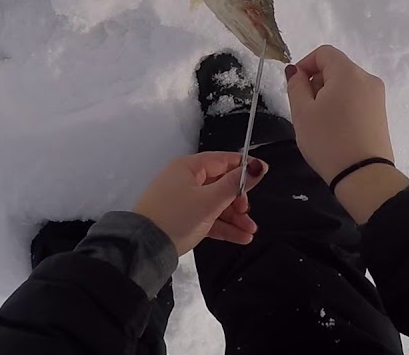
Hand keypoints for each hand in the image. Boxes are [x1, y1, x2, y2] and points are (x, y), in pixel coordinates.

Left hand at [132, 152, 267, 255]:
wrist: (144, 248)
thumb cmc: (177, 217)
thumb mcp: (209, 201)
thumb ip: (235, 184)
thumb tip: (259, 166)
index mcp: (189, 167)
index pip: (223, 160)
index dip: (244, 167)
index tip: (264, 174)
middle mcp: (186, 180)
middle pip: (221, 184)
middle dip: (239, 199)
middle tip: (247, 213)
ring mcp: (183, 201)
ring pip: (216, 204)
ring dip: (234, 217)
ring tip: (251, 232)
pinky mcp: (183, 219)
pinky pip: (208, 218)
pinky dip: (223, 226)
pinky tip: (241, 238)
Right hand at [285, 45, 394, 184]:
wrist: (363, 176)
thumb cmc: (328, 141)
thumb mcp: (302, 112)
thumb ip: (296, 85)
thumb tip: (296, 71)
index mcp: (349, 73)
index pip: (324, 53)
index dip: (305, 64)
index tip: (295, 87)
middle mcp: (367, 79)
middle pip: (336, 67)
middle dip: (316, 82)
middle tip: (305, 109)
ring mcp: (377, 96)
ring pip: (345, 84)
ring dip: (328, 95)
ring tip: (320, 122)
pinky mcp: (380, 113)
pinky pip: (356, 98)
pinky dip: (341, 105)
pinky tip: (335, 128)